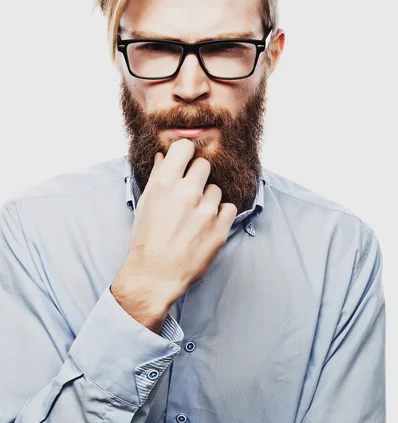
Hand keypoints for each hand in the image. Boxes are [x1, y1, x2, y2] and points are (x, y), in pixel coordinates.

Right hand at [111, 139, 236, 327]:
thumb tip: (164, 156)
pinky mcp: (220, 228)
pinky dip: (221, 215)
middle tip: (189, 192)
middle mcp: (187, 193)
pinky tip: (207, 225)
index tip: (184, 162)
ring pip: (216, 189)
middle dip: (197, 176)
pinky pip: (228, 208)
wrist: (155, 275)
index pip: (185, 147)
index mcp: (165, 184)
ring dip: (208, 198)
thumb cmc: (146, 240)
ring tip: (195, 216)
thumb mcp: (145, 204)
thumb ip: (158, 176)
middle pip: (204, 165)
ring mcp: (206, 211)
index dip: (185, 154)